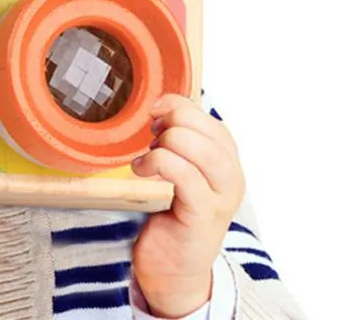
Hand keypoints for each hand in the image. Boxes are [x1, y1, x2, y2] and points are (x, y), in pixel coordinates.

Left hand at [130, 94, 244, 317]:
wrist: (173, 268)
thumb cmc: (171, 211)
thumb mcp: (178, 167)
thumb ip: (176, 138)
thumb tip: (158, 105)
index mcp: (226, 156)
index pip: (204, 114)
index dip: (174, 106)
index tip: (153, 116)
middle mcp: (232, 173)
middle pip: (203, 126)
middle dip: (169, 125)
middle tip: (151, 141)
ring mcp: (222, 196)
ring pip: (199, 148)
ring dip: (164, 146)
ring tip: (148, 159)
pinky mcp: (205, 214)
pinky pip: (184, 175)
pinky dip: (157, 164)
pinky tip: (141, 171)